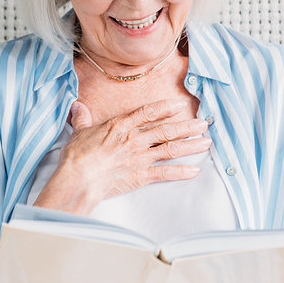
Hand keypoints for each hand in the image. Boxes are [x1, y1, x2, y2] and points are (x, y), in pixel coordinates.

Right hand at [33, 99, 211, 214]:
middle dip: (187, 126)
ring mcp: (140, 157)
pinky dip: (181, 172)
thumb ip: (83, 118)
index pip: (148, 113)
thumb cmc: (77, 156)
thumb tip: (77, 107)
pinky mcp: (141, 176)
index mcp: (121, 126)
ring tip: (206, 142)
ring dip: (191, 145)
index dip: (165, 107)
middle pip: (167, 130)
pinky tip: (194, 170)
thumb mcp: (79, 132)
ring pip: (171, 148)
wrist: (79, 178)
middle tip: (204, 123)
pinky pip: (166, 173)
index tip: (179, 104)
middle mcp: (135, 139)